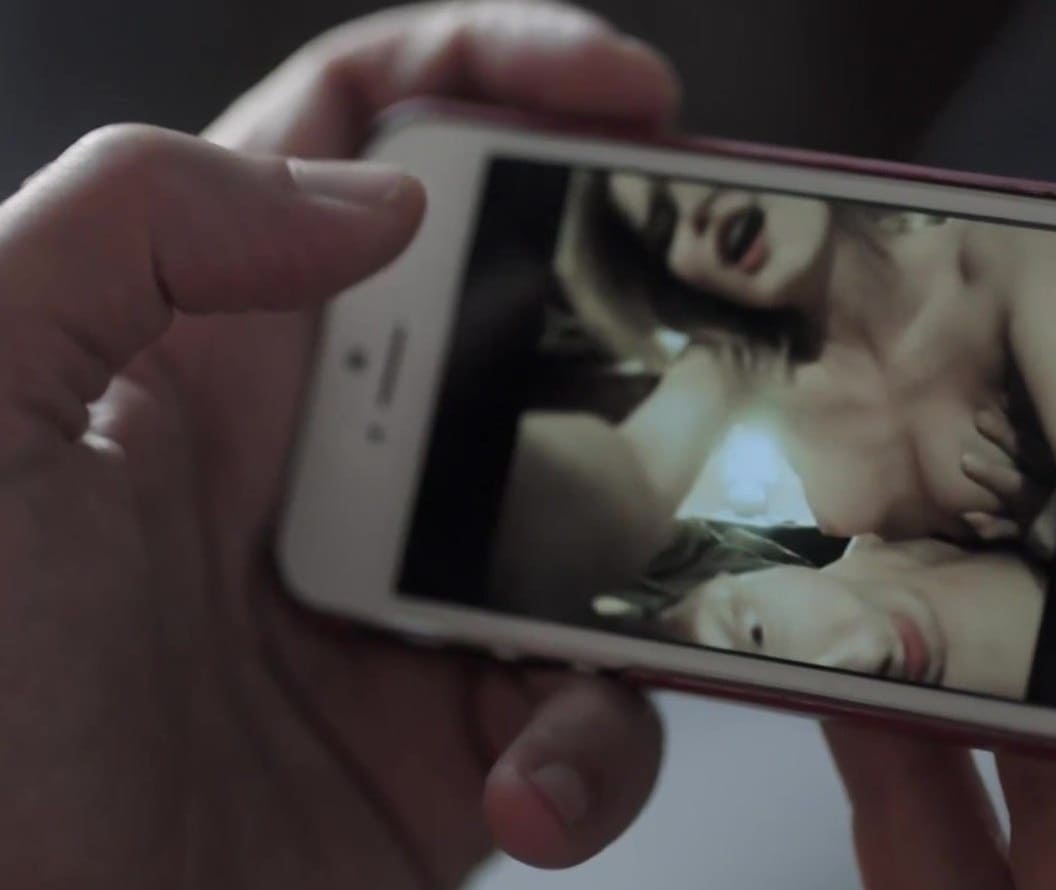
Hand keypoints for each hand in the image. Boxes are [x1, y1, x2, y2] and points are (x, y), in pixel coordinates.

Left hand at [0, 4, 679, 886]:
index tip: (629, 95)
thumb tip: (377, 201)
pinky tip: (523, 781)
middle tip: (714, 357)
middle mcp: (319, 466)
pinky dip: (592, 747)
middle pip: (526, 324)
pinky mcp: (446, 743)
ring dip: (638, 578)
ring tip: (576, 651)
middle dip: (637, 326)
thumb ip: (128, 230)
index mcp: (205, 353)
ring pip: (600, 527)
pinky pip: (586, 707)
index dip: (497, 76)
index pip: (360, 146)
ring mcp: (399, 605)